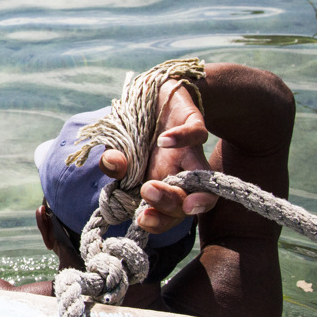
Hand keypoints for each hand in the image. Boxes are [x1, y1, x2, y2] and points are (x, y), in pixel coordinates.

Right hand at [99, 80, 217, 232]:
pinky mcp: (194, 122)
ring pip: (202, 176)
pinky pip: (196, 133)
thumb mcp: (119, 149)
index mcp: (163, 184)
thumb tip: (114, 165)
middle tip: (146, 193)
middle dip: (169, 205)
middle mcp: (181, 172)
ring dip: (184, 186)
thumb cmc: (137, 130)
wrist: (157, 94)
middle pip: (189, 200)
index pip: (169, 214)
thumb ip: (115, 164)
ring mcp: (190, 150)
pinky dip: (183, 138)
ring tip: (153, 186)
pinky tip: (164, 141)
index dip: (160, 222)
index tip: (142, 220)